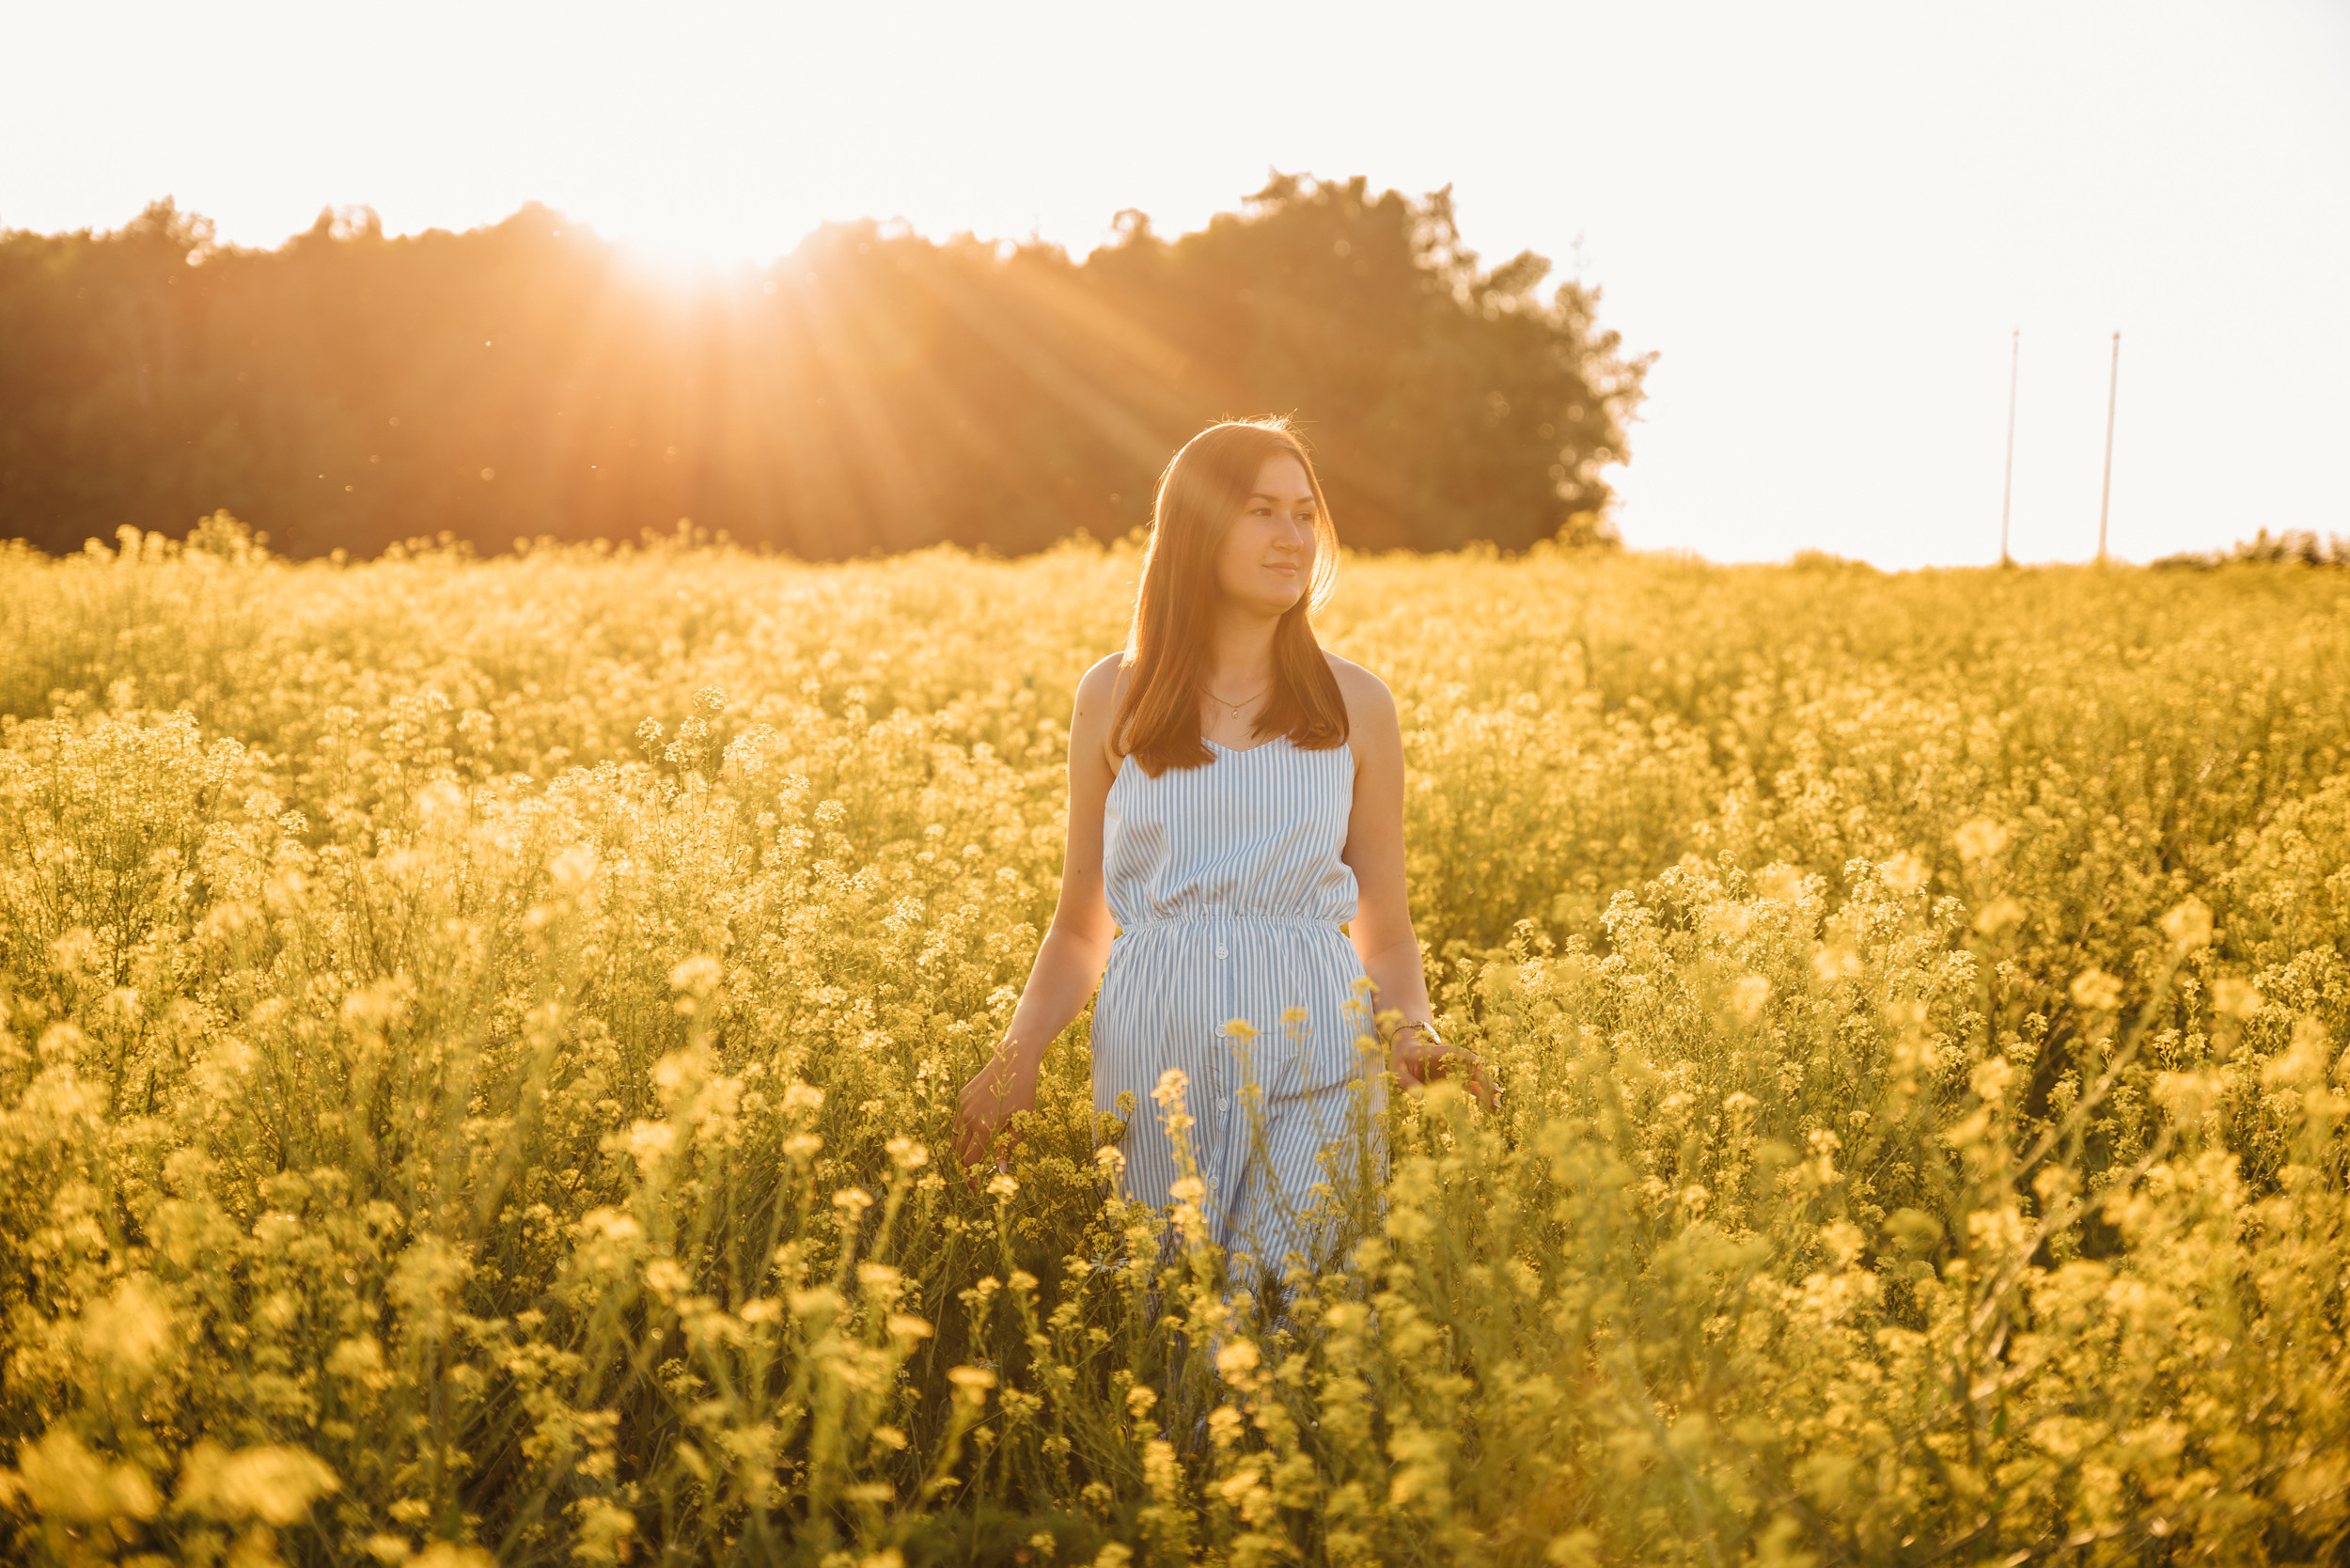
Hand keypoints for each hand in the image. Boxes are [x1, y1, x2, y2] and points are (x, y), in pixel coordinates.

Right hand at [956, 1044, 1039, 1168]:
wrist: (1013, 1060)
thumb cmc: (1024, 1092)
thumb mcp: (1022, 1123)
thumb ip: (1007, 1149)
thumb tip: (999, 1171)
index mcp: (984, 1127)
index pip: (971, 1162)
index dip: (972, 1179)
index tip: (975, 1191)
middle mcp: (968, 1118)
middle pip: (960, 1153)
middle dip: (967, 1166)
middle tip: (977, 1174)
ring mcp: (962, 1107)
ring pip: (955, 1138)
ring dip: (963, 1150)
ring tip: (975, 1156)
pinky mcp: (961, 1097)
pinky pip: (958, 1122)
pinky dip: (963, 1132)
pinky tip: (976, 1133)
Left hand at [1389, 1023, 1499, 1111]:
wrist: (1407, 1053)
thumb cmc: (1402, 1060)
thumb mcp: (1399, 1070)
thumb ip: (1408, 1083)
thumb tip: (1420, 1096)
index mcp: (1441, 1053)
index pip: (1461, 1055)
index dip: (1472, 1061)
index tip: (1481, 1068)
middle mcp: (1454, 1060)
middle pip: (1474, 1070)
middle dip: (1485, 1083)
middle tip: (1494, 1099)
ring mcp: (1457, 1069)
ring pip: (1477, 1080)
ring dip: (1487, 1092)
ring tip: (1496, 1107)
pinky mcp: (1457, 1078)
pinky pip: (1472, 1086)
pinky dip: (1481, 1095)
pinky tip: (1490, 1106)